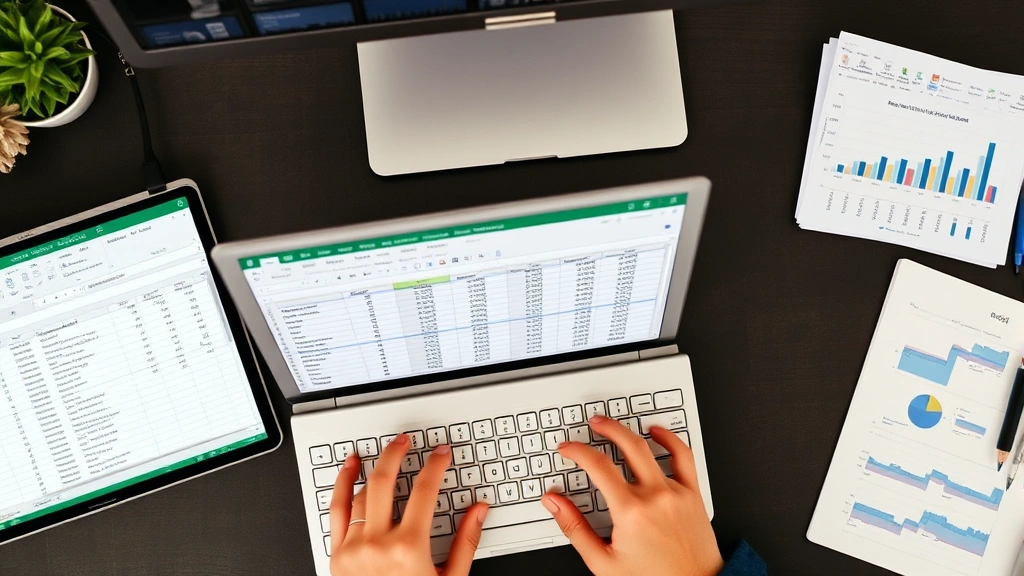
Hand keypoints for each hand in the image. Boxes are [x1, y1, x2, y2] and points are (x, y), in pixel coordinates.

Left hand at [328, 434, 489, 575]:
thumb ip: (465, 542)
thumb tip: (479, 511)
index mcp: (409, 548)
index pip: (424, 490)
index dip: (435, 465)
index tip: (441, 454)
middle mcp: (378, 543)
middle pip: (386, 480)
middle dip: (399, 452)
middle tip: (409, 440)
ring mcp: (354, 547)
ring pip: (361, 492)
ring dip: (374, 466)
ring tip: (386, 451)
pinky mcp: (337, 554)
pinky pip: (336, 510)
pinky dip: (342, 484)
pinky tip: (350, 468)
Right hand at [541, 416, 722, 575]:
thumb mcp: (603, 562)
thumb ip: (574, 528)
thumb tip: (554, 503)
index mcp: (630, 511)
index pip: (597, 466)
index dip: (577, 451)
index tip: (568, 449)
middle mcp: (654, 496)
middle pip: (627, 445)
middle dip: (606, 428)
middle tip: (593, 424)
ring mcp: (676, 492)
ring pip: (652, 448)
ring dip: (631, 431)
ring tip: (617, 426)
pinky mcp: (693, 495)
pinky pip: (684, 457)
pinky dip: (671, 440)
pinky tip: (658, 433)